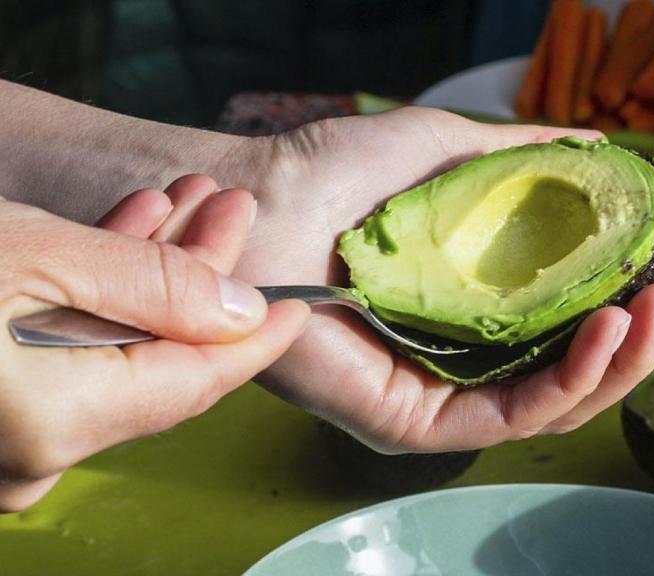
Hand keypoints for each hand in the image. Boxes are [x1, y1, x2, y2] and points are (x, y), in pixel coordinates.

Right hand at [0, 177, 309, 510]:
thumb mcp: (33, 254)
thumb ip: (147, 285)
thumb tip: (238, 311)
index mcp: (57, 423)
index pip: (197, 384)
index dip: (256, 339)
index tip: (300, 305)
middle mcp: (37, 451)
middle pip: (160, 360)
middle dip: (200, 278)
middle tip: (233, 210)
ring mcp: (11, 436)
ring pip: (115, 352)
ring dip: (150, 275)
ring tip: (185, 205)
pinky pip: (68, 358)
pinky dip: (96, 298)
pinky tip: (122, 236)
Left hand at [226, 107, 653, 452]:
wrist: (257, 201)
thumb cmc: (337, 174)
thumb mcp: (450, 150)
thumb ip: (526, 158)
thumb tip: (601, 147)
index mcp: (485, 306)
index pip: (585, 313)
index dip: (649, 287)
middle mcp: (472, 358)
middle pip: (589, 361)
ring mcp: (448, 395)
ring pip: (566, 397)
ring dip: (634, 352)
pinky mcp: (419, 425)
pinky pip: (516, 415)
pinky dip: (575, 377)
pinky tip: (613, 326)